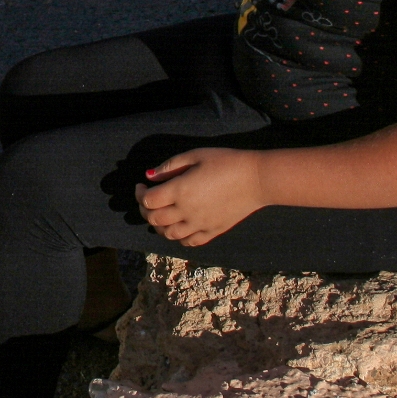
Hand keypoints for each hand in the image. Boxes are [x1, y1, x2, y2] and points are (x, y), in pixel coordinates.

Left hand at [134, 148, 266, 246]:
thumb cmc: (226, 162)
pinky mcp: (213, 232)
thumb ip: (170, 167)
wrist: (256, 179)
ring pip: (169, 234)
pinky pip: (189, 242)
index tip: (142, 186)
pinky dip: (179, 237)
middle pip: (154, 219)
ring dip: (159, 225)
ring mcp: (200, 225)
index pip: (148, 200)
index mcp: (180, 191)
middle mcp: (186, 212)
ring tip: (161, 214)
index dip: (140, 194)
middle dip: (145, 210)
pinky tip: (180, 226)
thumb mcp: (195, 156)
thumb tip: (149, 176)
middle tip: (147, 200)